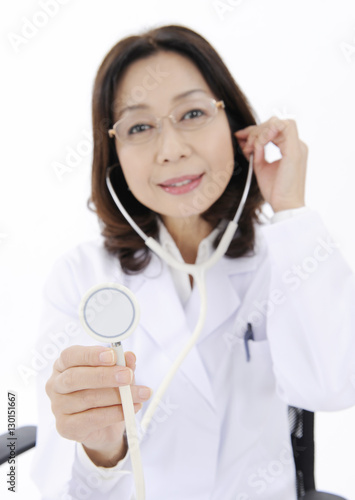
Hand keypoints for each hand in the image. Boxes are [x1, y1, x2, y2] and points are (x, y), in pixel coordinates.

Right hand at [45, 345, 151, 466]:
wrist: (103, 427)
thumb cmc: (104, 392)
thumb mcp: (116, 374)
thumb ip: (122, 364)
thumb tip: (130, 357)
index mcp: (63, 365)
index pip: (70, 355)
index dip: (91, 355)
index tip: (112, 355)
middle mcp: (56, 385)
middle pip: (74, 377)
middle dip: (104, 376)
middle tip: (128, 376)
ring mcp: (58, 407)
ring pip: (87, 399)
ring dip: (117, 396)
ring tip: (139, 394)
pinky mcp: (65, 427)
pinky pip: (91, 419)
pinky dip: (114, 413)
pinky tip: (129, 409)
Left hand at [235, 117, 307, 212]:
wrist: (284, 205)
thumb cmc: (275, 190)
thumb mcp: (261, 166)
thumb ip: (256, 152)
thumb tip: (246, 140)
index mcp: (290, 148)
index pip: (273, 128)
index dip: (255, 130)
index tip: (241, 137)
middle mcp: (296, 145)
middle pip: (275, 123)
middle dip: (255, 131)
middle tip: (244, 145)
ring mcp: (297, 147)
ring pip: (278, 123)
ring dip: (260, 132)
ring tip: (250, 148)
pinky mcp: (295, 152)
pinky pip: (283, 129)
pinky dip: (267, 133)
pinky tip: (258, 145)